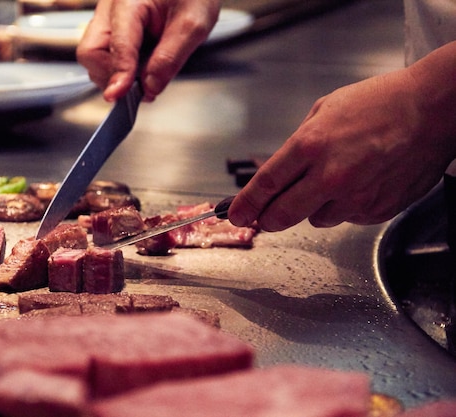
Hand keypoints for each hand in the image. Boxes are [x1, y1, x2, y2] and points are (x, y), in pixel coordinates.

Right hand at [76, 0, 220, 101]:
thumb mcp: (193, 24)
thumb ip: (170, 58)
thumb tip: (150, 87)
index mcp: (129, 0)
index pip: (117, 44)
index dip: (120, 73)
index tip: (119, 95)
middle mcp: (111, 7)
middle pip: (91, 52)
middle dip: (110, 76)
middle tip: (138, 90)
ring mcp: (108, 18)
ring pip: (94, 56)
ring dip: (116, 74)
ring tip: (145, 76)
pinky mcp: (113, 28)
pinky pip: (105, 54)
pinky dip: (120, 68)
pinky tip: (141, 68)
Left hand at [228, 49, 455, 231]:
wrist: (432, 110)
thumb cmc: (380, 103)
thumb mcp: (324, 110)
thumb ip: (297, 144)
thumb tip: (278, 172)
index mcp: (311, 145)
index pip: (265, 185)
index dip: (244, 205)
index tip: (235, 214)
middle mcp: (330, 176)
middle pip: (281, 216)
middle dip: (266, 219)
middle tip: (263, 217)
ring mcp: (355, 197)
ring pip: (315, 220)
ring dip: (313, 207)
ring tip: (335, 179)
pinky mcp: (376, 210)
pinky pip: (346, 218)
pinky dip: (344, 206)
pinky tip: (359, 182)